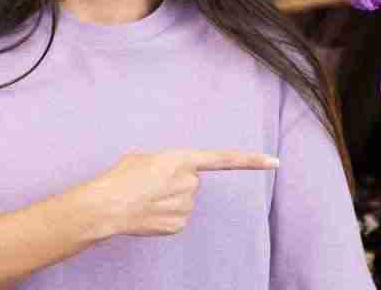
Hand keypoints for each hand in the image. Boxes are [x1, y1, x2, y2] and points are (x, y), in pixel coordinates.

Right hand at [81, 149, 279, 237]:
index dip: (252, 160)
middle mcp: (190, 182)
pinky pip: (177, 217)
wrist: (105, 206)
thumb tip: (170, 173)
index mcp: (183, 158)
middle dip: (176, 182)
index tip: (275, 162)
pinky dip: (165, 216)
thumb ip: (169, 162)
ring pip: (185, 201)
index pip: (225, 159)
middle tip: (151, 184)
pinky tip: (148, 213)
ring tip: (145, 198)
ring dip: (169, 199)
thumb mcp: (146, 157)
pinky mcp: (179, 225)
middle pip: (193, 182)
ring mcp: (186, 206)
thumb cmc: (121, 176)